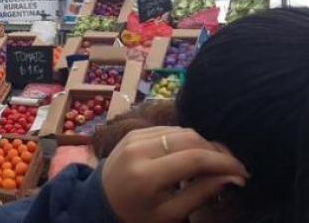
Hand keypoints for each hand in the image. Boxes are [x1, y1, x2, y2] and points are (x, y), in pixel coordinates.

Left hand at [102, 127, 248, 222]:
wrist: (101, 200)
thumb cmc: (137, 213)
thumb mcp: (170, 213)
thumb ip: (201, 193)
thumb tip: (233, 177)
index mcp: (146, 174)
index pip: (193, 158)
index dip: (223, 162)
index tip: (243, 172)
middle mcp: (139, 149)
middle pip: (190, 139)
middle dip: (216, 151)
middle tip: (232, 167)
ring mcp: (135, 136)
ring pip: (182, 131)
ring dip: (203, 144)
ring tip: (215, 163)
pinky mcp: (135, 131)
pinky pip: (169, 130)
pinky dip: (186, 140)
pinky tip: (193, 155)